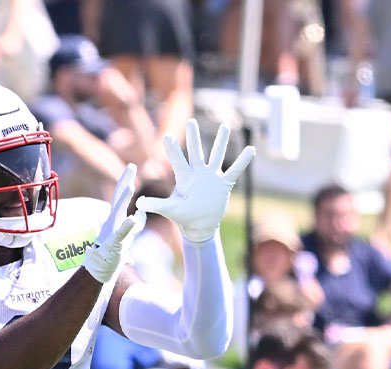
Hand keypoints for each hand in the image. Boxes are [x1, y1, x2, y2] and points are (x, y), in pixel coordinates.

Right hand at [83, 164, 142, 282]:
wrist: (100, 270)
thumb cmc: (112, 253)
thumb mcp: (127, 237)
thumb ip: (135, 225)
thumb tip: (142, 213)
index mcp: (116, 218)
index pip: (121, 196)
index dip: (126, 181)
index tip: (131, 167)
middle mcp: (112, 221)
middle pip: (117, 197)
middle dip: (124, 181)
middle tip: (131, 165)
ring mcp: (111, 231)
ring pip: (117, 211)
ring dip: (123, 198)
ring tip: (131, 185)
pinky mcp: (113, 243)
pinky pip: (121, 233)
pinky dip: (127, 225)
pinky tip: (135, 217)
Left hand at [135, 119, 254, 242]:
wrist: (200, 226)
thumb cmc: (184, 217)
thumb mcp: (170, 210)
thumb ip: (156, 205)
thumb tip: (139, 203)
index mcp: (184, 178)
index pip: (177, 160)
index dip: (172, 149)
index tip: (166, 136)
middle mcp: (198, 173)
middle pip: (196, 151)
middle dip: (193, 137)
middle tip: (191, 121)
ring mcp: (212, 177)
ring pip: (217, 155)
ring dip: (221, 141)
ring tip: (225, 127)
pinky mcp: (224, 184)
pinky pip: (235, 170)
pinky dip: (243, 161)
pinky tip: (251, 149)